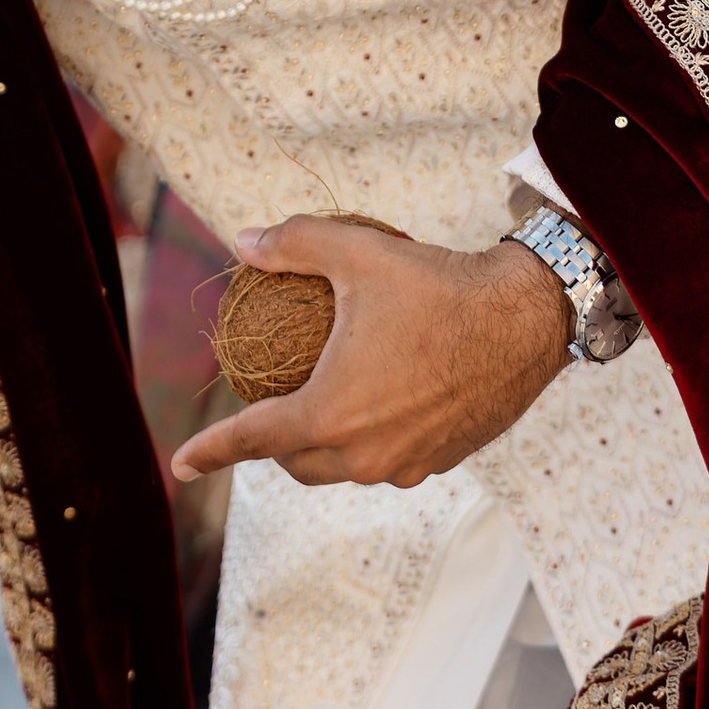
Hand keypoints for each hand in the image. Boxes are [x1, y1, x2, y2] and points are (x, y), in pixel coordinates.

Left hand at [171, 219, 569, 489]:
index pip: (251, 440)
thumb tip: (243, 241)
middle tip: (269, 409)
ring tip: (325, 403)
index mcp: (330, 413)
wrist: (526, 319)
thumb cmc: (438, 285)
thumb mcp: (357, 253)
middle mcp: (364, 453)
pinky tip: (382, 401)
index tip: (181, 464)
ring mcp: (405, 464)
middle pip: (297, 463)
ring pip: (343, 467)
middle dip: (273, 447)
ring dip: (323, 446)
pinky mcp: (440, 461)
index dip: (210, 452)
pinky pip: (388, 461)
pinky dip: (371, 440)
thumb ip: (293, 244)